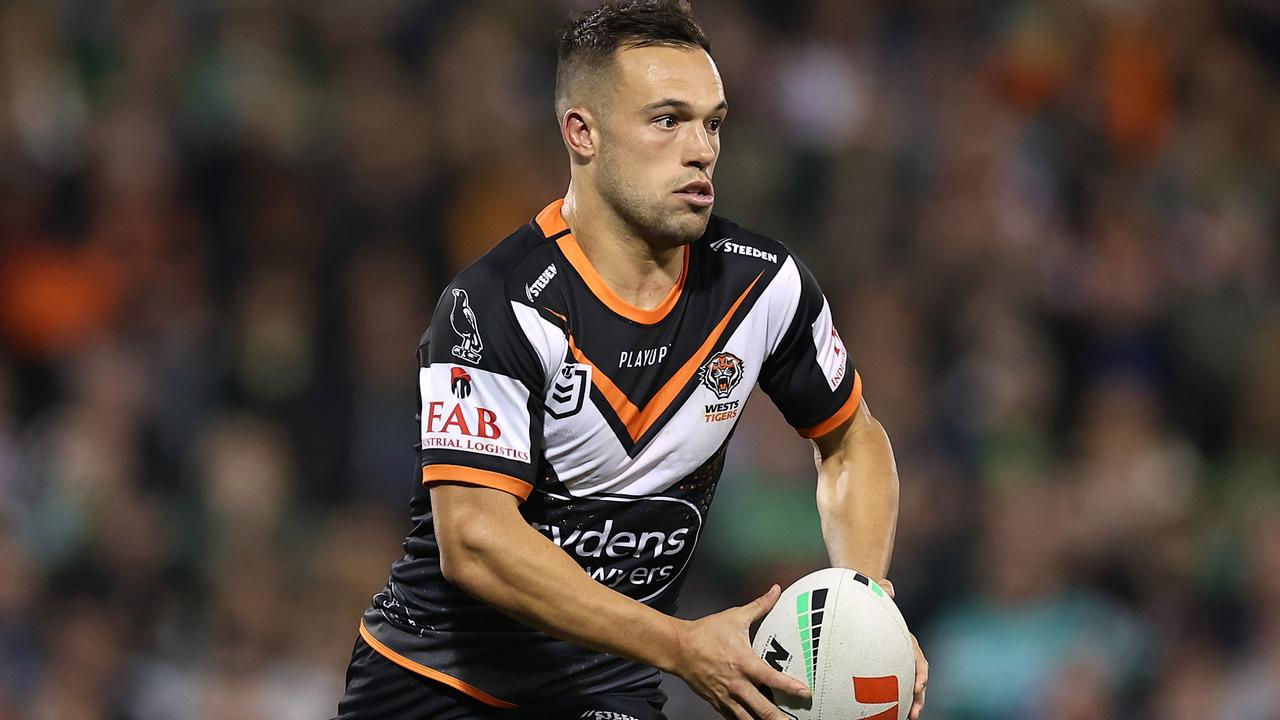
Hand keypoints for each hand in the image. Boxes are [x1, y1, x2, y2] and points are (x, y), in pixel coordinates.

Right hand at [671, 585, 812, 718]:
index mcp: (744, 662)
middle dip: (778, 718)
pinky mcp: (717, 702)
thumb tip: (775, 591)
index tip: (805, 692)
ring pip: (747, 718)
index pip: (772, 678)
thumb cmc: (706, 633)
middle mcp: (737, 683)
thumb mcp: (735, 617)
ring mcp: (726, 696)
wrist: (679, 648)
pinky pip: (733, 717)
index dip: (790, 687)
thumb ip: (759, 605)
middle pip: (762, 707)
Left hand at [879, 579, 927, 719]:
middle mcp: (905, 655)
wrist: (866, 605)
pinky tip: (885, 713)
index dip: (921, 672)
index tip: (919, 684)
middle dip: (919, 697)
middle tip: (914, 713)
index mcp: (906, 641)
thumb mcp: (877, 593)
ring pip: (908, 687)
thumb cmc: (872, 600)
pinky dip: (893, 700)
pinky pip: (892, 687)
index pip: (918, 658)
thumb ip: (882, 589)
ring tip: (907, 718)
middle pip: (917, 679)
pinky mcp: (886, 670)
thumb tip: (889, 588)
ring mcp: (896, 663)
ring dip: (910, 703)